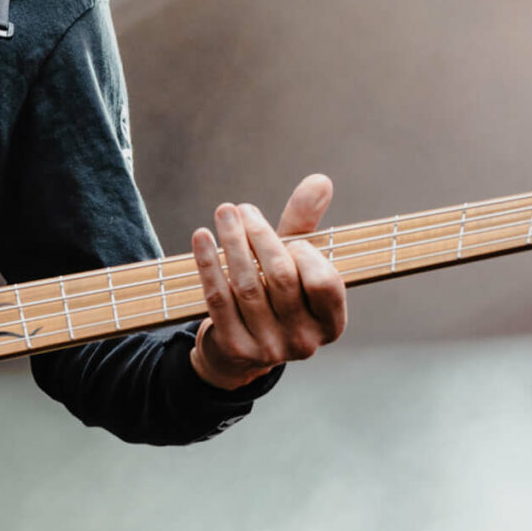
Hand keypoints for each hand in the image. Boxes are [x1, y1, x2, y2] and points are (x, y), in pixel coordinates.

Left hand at [189, 173, 348, 391]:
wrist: (241, 350)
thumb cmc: (276, 295)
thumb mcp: (295, 262)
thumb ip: (307, 224)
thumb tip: (320, 180)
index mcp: (330, 323)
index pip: (325, 283)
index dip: (305, 254)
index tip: (289, 237)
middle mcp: (304, 342)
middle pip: (282, 279)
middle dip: (260, 237)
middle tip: (241, 209)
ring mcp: (269, 349)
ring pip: (247, 286)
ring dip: (232, 243)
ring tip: (224, 213)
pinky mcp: (234, 347)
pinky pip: (218, 298)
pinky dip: (208, 263)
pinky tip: (201, 237)